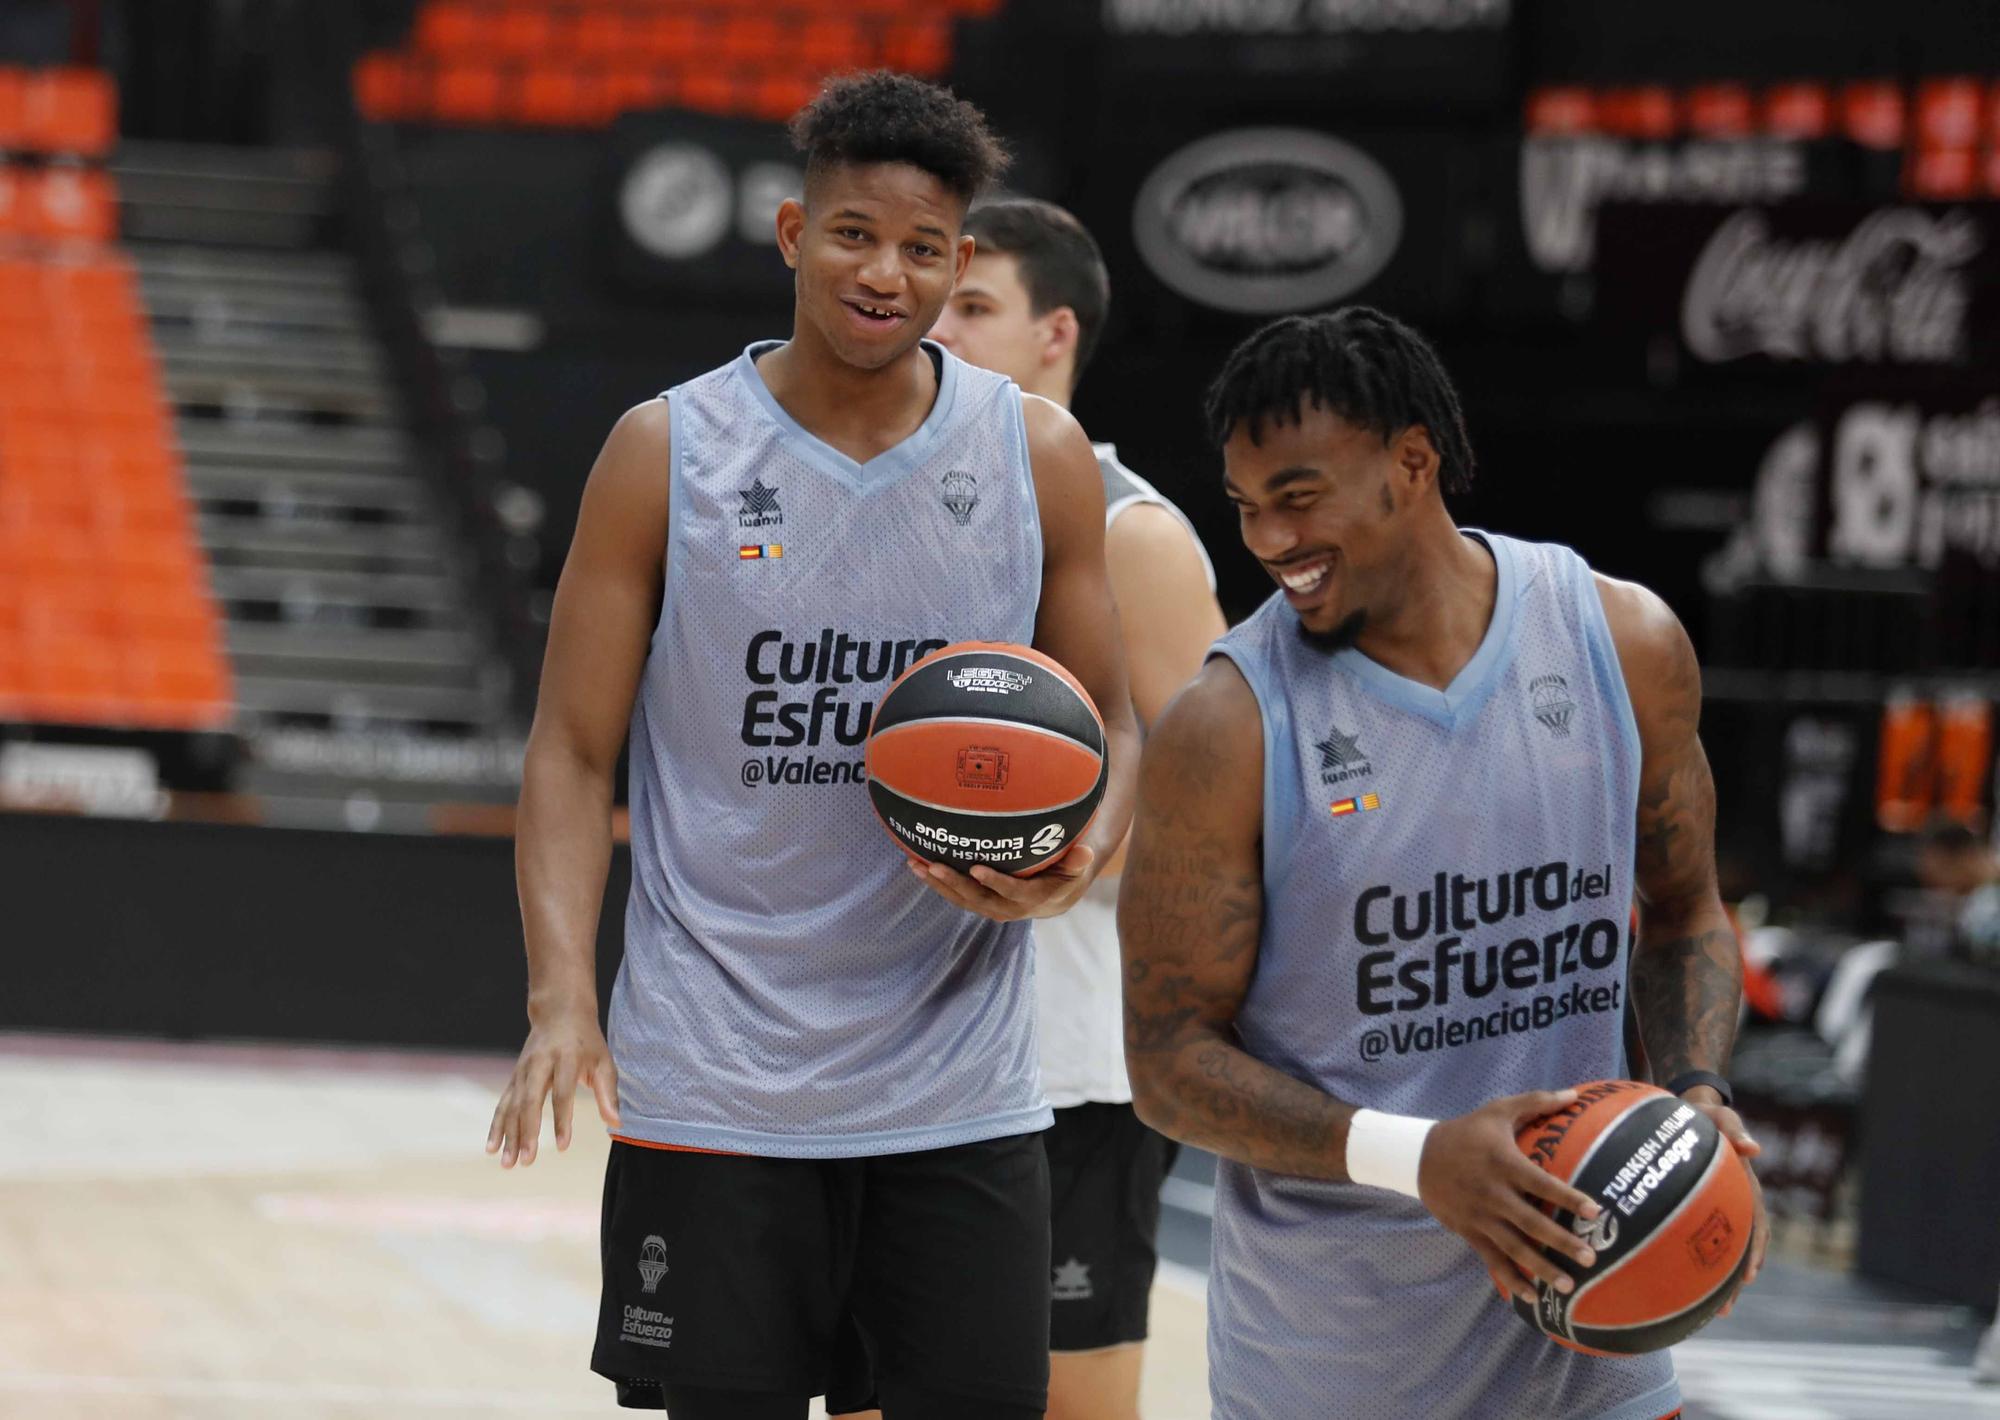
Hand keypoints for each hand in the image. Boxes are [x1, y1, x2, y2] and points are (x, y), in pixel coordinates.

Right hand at [486, 1005, 620, 1167]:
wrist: (559, 1012)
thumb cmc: (587, 1042)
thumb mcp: (604, 1061)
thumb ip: (608, 1093)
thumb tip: (616, 1124)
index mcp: (565, 1057)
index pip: (561, 1093)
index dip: (562, 1120)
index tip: (563, 1146)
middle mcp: (539, 1063)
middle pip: (530, 1101)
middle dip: (527, 1132)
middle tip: (527, 1161)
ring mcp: (523, 1070)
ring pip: (512, 1105)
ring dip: (509, 1135)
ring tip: (508, 1164)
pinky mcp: (514, 1077)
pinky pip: (503, 1104)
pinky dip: (496, 1126)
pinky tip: (492, 1148)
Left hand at [905, 843, 1097, 922]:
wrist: (1058, 898)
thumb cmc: (1066, 875)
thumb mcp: (1076, 869)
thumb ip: (1077, 861)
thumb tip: (1083, 851)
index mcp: (1032, 898)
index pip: (1012, 892)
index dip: (995, 882)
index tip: (976, 869)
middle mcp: (1009, 908)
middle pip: (978, 899)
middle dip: (954, 883)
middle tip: (933, 865)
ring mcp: (992, 907)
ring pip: (962, 899)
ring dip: (938, 884)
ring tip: (914, 865)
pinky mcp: (980, 903)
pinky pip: (957, 897)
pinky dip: (938, 884)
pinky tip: (918, 867)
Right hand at [1417, 1089, 1603, 1305]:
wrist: (1419, 1155)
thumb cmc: (1467, 1132)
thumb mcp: (1497, 1111)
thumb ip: (1536, 1102)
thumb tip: (1573, 1095)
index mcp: (1504, 1164)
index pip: (1541, 1184)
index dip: (1568, 1198)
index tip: (1595, 1212)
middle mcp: (1494, 1194)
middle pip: (1532, 1222)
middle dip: (1562, 1242)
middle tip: (1591, 1257)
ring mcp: (1480, 1216)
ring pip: (1514, 1247)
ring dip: (1541, 1268)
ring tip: (1567, 1285)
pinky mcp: (1469, 1231)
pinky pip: (1492, 1259)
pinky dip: (1511, 1279)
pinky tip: (1531, 1297)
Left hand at [1682, 1087, 1766, 1314]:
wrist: (1690, 1109)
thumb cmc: (1706, 1113)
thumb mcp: (1721, 1115)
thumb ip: (1734, 1128)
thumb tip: (1754, 1149)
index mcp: (1743, 1187)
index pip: (1755, 1223)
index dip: (1753, 1251)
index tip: (1747, 1276)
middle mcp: (1733, 1203)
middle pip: (1739, 1248)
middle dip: (1733, 1281)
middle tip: (1725, 1310)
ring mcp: (1715, 1208)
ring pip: (1718, 1249)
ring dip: (1715, 1280)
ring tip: (1703, 1312)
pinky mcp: (1693, 1209)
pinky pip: (1692, 1238)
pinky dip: (1689, 1260)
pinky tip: (1671, 1281)